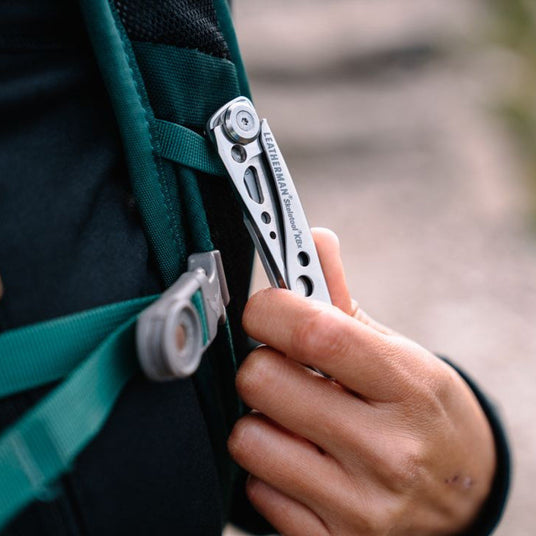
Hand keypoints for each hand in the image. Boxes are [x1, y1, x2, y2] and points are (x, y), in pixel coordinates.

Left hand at [229, 229, 495, 534]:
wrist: (464, 494)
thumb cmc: (423, 411)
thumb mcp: (400, 353)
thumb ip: (344, 302)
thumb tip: (313, 239)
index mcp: (408, 386)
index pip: (315, 333)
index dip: (270, 309)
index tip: (263, 308)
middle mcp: (388, 450)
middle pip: (263, 381)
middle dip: (260, 366)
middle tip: (282, 370)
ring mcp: (361, 505)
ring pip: (249, 440)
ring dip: (260, 422)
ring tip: (294, 421)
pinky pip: (259, 491)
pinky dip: (270, 472)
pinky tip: (303, 463)